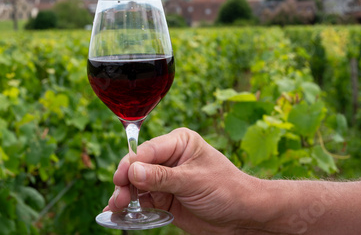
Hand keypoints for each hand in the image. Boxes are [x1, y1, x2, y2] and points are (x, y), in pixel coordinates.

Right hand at [104, 128, 258, 233]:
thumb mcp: (193, 181)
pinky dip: (132, 207)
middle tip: (120, 198)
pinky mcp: (164, 198)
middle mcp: (169, 158)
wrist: (243, 217)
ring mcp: (165, 179)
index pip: (148, 150)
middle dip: (126, 181)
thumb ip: (162, 177)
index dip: (132, 163)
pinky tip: (120, 213)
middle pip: (138, 166)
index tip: (121, 178)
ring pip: (137, 184)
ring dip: (126, 195)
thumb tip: (133, 171)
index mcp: (179, 143)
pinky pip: (143, 200)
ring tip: (117, 207)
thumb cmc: (226, 189)